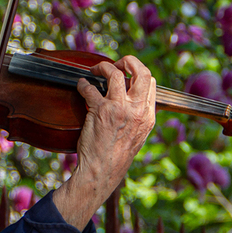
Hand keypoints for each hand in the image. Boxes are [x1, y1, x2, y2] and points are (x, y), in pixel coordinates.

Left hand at [51, 55, 155, 228]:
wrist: (101, 172)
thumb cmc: (116, 156)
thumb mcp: (137, 135)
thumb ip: (137, 116)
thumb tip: (130, 99)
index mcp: (148, 116)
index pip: (150, 82)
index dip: (137, 72)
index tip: (126, 72)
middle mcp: (137, 110)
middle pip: (140, 71)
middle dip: (127, 60)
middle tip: (116, 63)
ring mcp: (120, 109)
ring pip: (115, 73)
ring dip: (103, 67)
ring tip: (95, 70)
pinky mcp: (101, 111)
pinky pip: (90, 88)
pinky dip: (83, 84)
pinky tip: (81, 85)